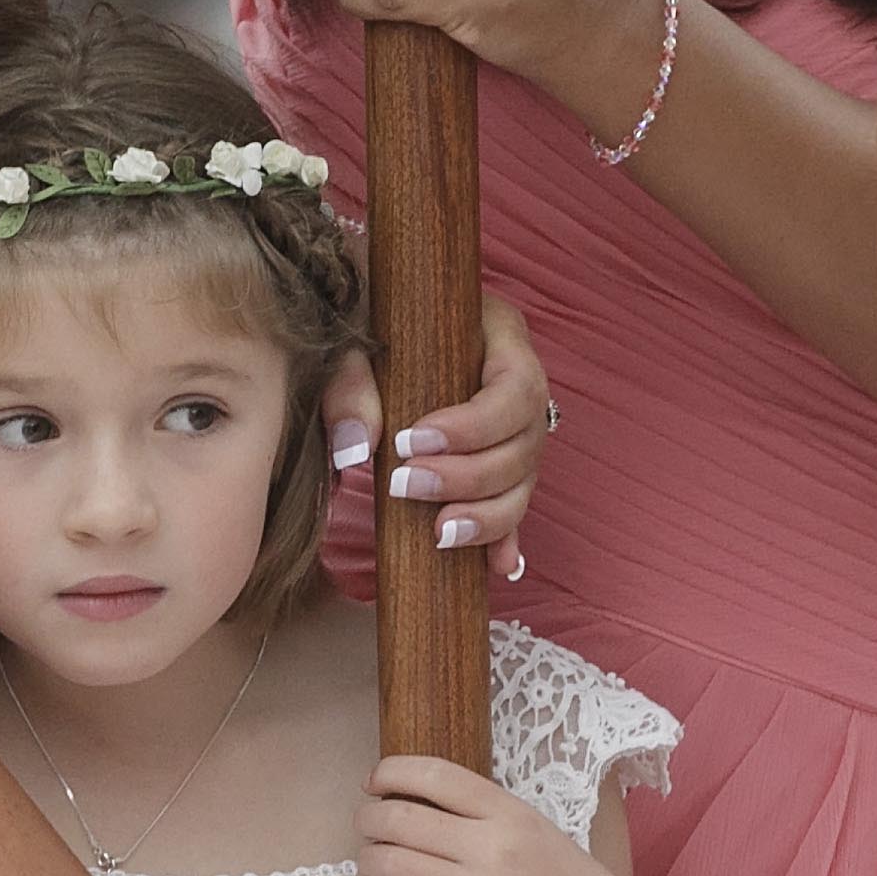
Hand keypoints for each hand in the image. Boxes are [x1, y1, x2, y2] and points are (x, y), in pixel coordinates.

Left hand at [321, 291, 547, 581]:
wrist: (367, 309)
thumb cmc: (365, 312)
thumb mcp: (352, 332)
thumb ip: (350, 384)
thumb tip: (355, 449)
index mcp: (500, 335)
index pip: (515, 388)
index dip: (473, 426)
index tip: (411, 442)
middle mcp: (519, 383)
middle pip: (525, 444)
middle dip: (470, 476)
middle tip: (405, 487)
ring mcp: (515, 427)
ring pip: (525, 482)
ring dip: (487, 516)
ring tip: (439, 534)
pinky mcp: (497, 463)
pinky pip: (514, 505)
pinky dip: (505, 537)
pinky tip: (497, 566)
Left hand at [356, 755, 676, 875]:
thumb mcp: (545, 841)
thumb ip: (496, 822)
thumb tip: (438, 804)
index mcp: (514, 813)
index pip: (435, 774)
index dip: (392, 772)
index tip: (375, 781)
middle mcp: (495, 844)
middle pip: (402, 816)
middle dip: (369, 816)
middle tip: (364, 822)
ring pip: (394, 862)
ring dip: (371, 858)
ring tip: (371, 860)